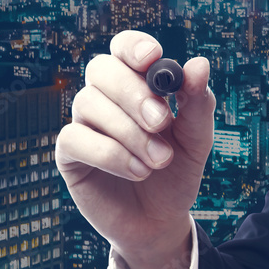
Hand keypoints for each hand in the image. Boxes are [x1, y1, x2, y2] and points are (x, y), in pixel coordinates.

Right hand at [55, 30, 214, 268]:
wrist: (159, 222)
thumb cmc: (174, 175)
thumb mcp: (196, 141)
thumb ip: (197, 104)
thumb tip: (199, 64)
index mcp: (135, 84)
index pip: (123, 48)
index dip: (133, 47)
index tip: (153, 58)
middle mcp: (105, 98)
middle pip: (101, 69)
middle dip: (132, 92)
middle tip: (162, 121)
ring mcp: (83, 124)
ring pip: (89, 103)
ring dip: (128, 132)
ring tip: (158, 161)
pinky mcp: (69, 154)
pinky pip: (77, 138)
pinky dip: (110, 154)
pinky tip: (136, 171)